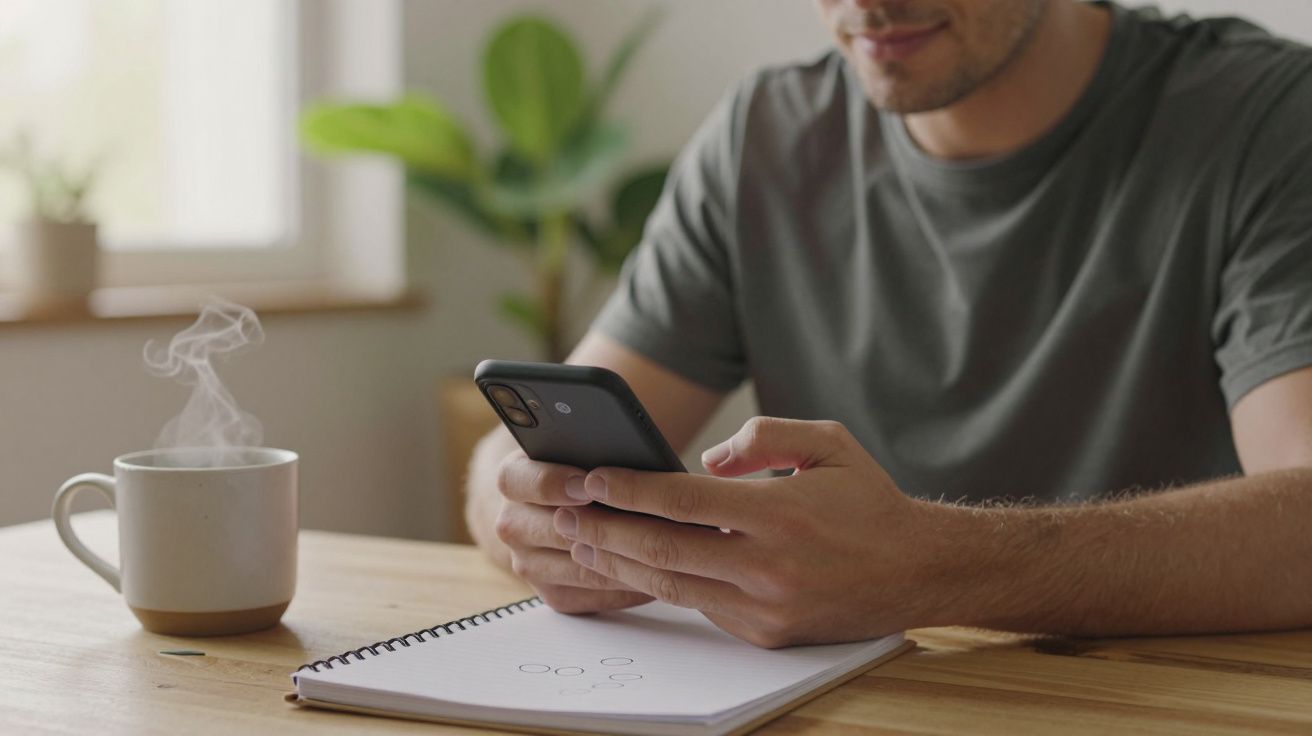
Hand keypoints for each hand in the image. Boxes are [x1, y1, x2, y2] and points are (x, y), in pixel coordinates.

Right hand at [493, 449, 653, 612]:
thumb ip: (588, 448)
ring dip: (622, 560)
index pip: (517, 480)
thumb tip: (623, 454)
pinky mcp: (554, 593)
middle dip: (600, 528)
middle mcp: (512, 525)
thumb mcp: (578, 449)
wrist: (564, 505)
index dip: (552, 483)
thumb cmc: (582, 468)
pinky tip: (658, 573)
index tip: (588, 485)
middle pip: (552, 531)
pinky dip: (626, 585)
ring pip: (578, 567)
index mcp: (512, 479)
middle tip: (640, 523)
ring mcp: (529, 564)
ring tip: (663, 549)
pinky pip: (593, 595)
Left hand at [552, 417, 951, 646]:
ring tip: (583, 539)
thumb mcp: (828, 443)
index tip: (592, 477)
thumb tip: (708, 461)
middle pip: (662, 547)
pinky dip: (661, 584)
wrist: (918, 572)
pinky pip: (700, 604)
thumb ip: (765, 436)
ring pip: (672, 583)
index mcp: (779, 513)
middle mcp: (767, 566)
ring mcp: (764, 606)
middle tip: (564, 512)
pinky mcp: (765, 633)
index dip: (629, 488)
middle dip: (605, 528)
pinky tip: (632, 566)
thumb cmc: (869, 502)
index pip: (682, 500)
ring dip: (620, 561)